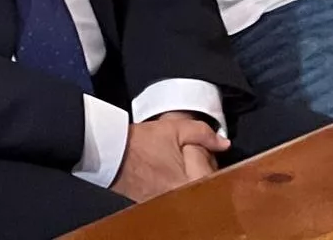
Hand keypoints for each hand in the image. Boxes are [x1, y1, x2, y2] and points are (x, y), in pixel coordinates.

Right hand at [110, 114, 227, 202]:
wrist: (109, 151)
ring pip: (191, 193)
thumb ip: (203, 133)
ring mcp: (167, 203)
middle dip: (203, 173)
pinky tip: (167, 173)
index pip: (217, 180)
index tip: (207, 154)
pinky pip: (177, 197)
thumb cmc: (138, 142)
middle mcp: (180, 198)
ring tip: (177, 165)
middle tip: (192, 158)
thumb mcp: (174, 129)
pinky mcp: (155, 203)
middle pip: (205, 188)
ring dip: (191, 181)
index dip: (214, 165)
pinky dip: (177, 186)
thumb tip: (222, 143)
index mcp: (188, 183)